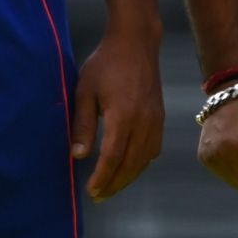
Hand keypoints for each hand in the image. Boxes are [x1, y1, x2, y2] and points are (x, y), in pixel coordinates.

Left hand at [72, 33, 163, 200]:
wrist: (135, 42)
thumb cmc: (106, 63)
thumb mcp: (85, 91)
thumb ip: (82, 125)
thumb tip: (78, 156)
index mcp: (123, 116)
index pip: (113, 158)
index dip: (102, 178)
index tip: (90, 191)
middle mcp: (144, 121)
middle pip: (131, 164)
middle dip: (114, 184)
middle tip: (98, 196)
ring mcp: (155, 119)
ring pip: (145, 159)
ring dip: (128, 177)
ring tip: (112, 186)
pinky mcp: (160, 115)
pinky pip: (154, 148)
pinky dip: (142, 162)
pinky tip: (131, 165)